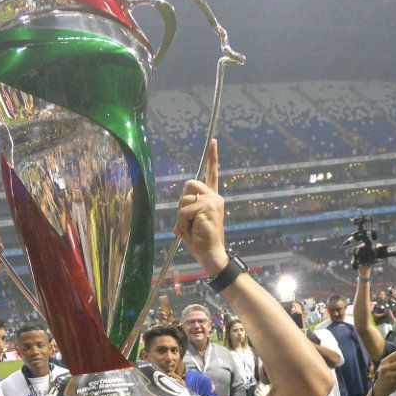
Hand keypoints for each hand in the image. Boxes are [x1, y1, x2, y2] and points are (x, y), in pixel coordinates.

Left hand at [173, 139, 225, 271]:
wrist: (211, 254)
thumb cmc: (201, 240)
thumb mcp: (192, 221)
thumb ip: (187, 209)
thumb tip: (181, 207)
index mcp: (213, 198)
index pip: (212, 174)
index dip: (212, 157)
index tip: (213, 141)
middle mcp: (215, 196)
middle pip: (189, 184)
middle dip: (182, 201)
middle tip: (188, 219)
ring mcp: (212, 201)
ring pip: (184, 200)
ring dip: (182, 217)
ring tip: (191, 229)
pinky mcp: (207, 208)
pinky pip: (184, 211)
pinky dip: (183, 223)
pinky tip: (193, 231)